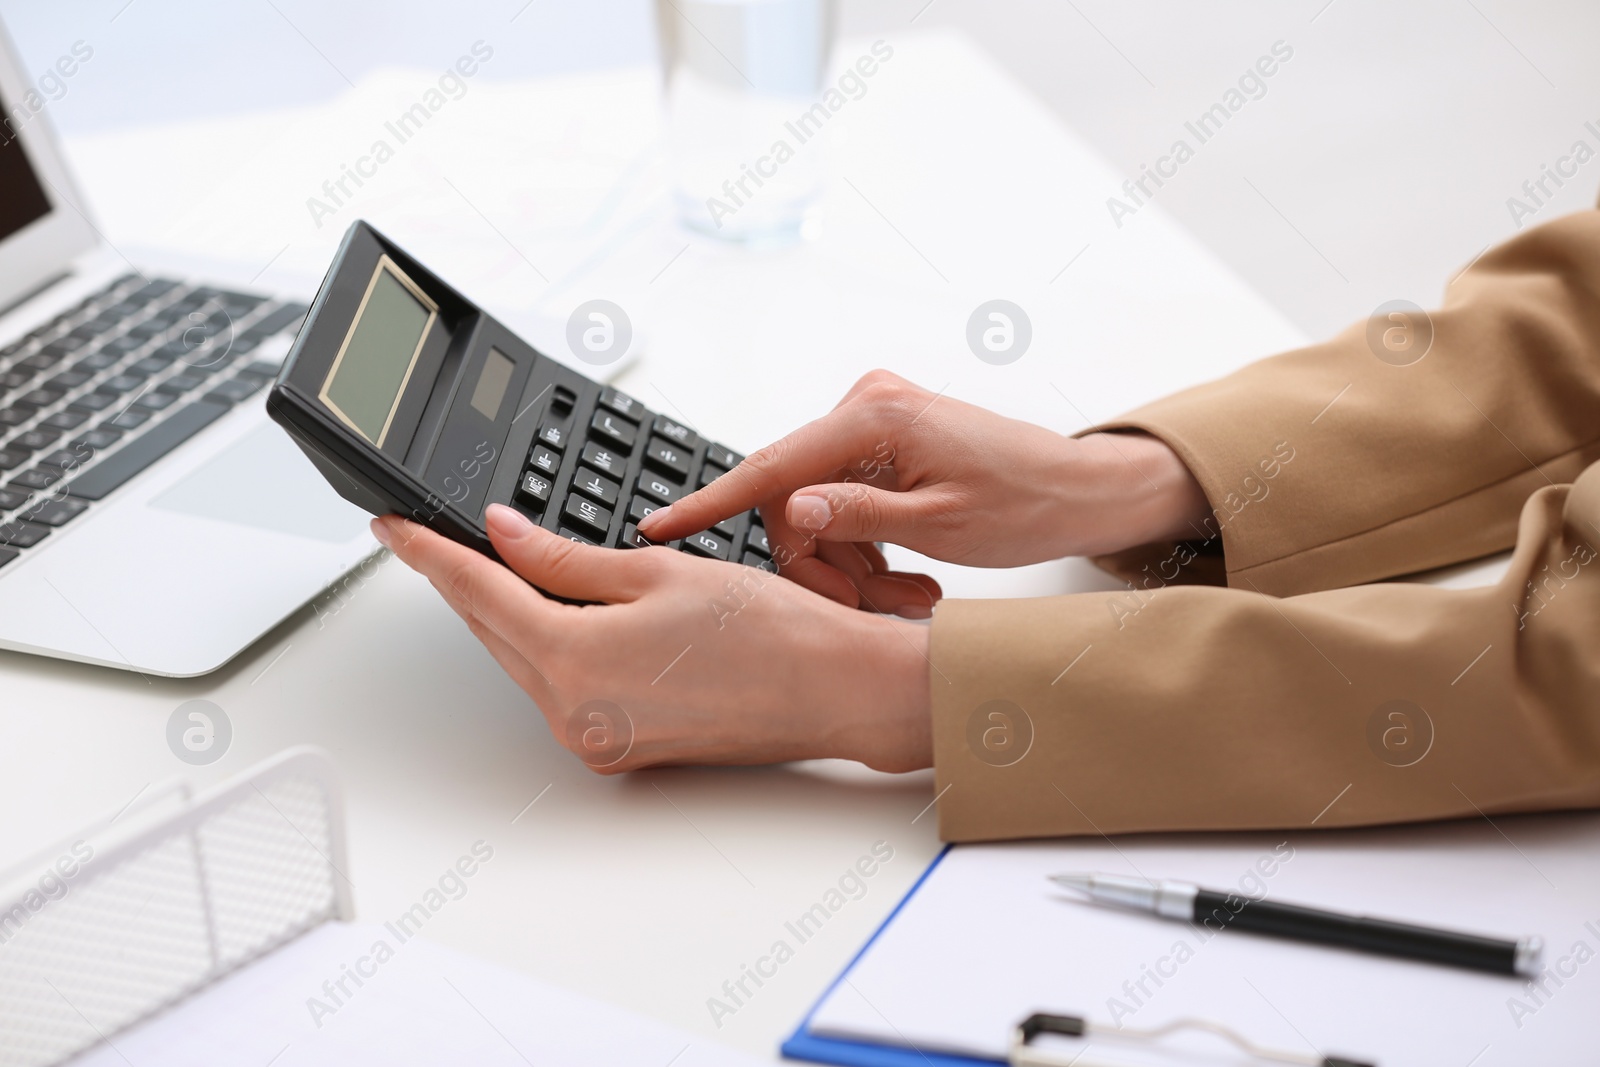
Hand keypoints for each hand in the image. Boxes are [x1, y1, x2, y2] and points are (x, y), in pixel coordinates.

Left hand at [372, 505, 932, 772]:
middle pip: (494, 631)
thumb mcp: (655, 572)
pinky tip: (559, 613)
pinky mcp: (621, 748)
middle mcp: (573, 713)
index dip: (429, 552)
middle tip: (435, 535)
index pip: (477, 593)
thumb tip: (502, 537)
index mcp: (573, 662)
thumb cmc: (769, 630)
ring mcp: (596, 738)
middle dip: (463, 580)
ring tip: (496, 563)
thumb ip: (563, 560)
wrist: (834, 691)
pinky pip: (561, 688)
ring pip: (525, 660)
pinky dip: (550, 647)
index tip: (393, 527)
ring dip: (507, 614)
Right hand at [640, 370, 1207, 607]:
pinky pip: (846, 504)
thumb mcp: (942, 523)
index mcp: (877, 416)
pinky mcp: (886, 445)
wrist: (1080, 490)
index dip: (711, 503)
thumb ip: (859, 515)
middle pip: (794, 500)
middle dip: (822, 565)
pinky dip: (866, 548)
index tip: (659, 527)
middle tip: (871, 608)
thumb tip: (790, 510)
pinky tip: (905, 577)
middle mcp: (868, 408)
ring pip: (819, 510)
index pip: (772, 466)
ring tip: (907, 599)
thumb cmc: (1028, 502)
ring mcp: (875, 424)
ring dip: (851, 565)